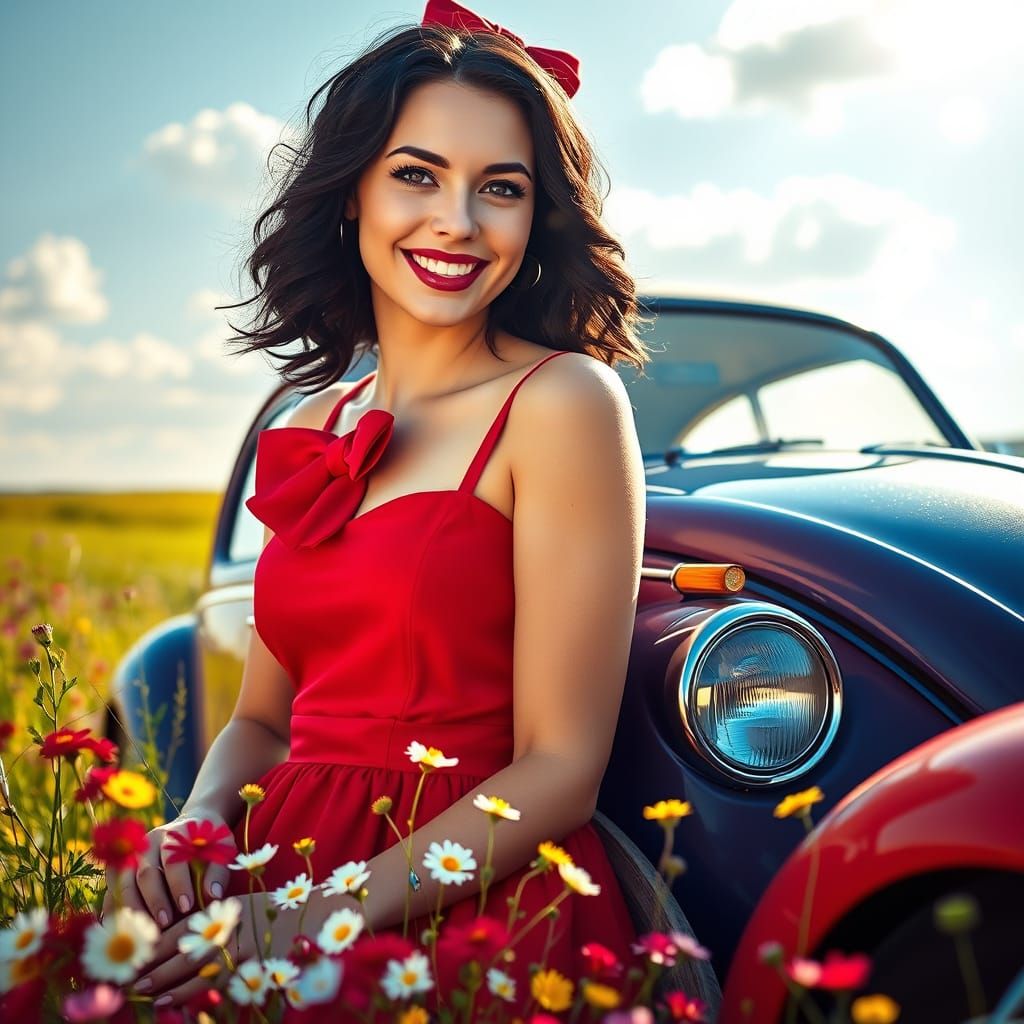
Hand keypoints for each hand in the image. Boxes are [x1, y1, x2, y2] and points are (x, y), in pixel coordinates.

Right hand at [100, 809, 234, 927]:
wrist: (192, 824)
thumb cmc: (209, 844)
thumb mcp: (221, 851)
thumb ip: (218, 872)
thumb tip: (213, 895)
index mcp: (176, 835)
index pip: (173, 860)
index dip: (179, 884)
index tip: (187, 906)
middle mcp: (149, 842)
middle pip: (145, 873)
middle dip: (155, 900)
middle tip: (165, 923)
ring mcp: (131, 854)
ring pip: (124, 882)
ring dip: (133, 908)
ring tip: (144, 930)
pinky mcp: (120, 867)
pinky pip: (111, 889)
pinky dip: (114, 908)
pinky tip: (121, 928)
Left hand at [131, 888, 365, 1007]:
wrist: (320, 918)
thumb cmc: (279, 912)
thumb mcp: (244, 908)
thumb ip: (216, 919)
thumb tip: (177, 936)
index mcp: (226, 910)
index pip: (182, 926)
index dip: (155, 941)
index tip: (133, 953)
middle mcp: (232, 928)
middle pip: (183, 949)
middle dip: (154, 964)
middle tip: (129, 978)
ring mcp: (243, 950)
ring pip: (196, 970)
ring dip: (168, 982)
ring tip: (146, 992)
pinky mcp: (254, 969)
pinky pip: (217, 985)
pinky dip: (192, 994)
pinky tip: (174, 1001)